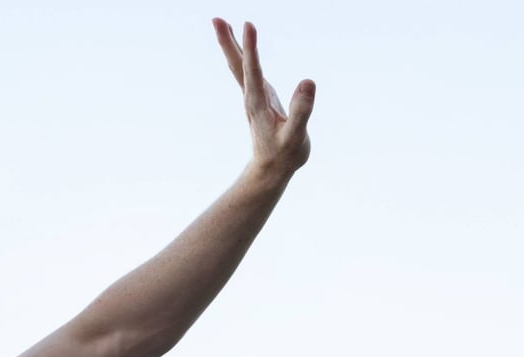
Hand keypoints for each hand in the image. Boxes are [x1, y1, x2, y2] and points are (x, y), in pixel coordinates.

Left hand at [213, 18, 314, 180]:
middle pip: (237, 64)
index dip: (251, 48)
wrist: (272, 169)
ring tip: (223, 24)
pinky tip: (246, 49)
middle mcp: (252, 97)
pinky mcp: (260, 99)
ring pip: (240, 66)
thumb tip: (307, 82)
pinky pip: (249, 72)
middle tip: (216, 19)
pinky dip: (245, 56)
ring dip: (232, 45)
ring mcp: (254, 97)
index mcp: (258, 103)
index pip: (252, 71)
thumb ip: (301, 110)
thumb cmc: (284, 155)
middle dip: (227, 41)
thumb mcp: (296, 135)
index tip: (248, 24)